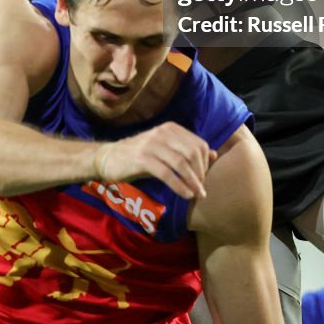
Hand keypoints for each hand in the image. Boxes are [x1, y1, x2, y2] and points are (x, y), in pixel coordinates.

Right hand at [96, 122, 217, 199]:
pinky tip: (185, 195)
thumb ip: (187, 150)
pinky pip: (167, 173)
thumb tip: (214, 154)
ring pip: (181, 163)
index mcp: (171, 129)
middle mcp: (163, 133)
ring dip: (192, 181)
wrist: (109, 157)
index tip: (204, 179)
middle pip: (192, 153)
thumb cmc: (140, 156)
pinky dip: (179, 186)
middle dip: (200, 174)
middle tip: (202, 190)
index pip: (198, 144)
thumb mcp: (165, 150)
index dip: (205, 163)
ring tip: (197, 195)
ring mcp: (152, 144)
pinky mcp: (142, 159)